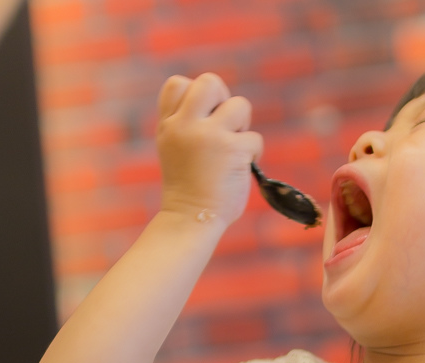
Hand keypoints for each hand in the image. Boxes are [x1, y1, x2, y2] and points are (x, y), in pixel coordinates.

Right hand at [156, 73, 262, 225]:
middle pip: (211, 82)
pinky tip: (242, 168)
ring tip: (232, 148)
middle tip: (224, 125)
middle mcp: (185, 125)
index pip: (177, 84)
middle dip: (225, 99)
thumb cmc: (187, 185)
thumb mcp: (174, 147)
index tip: (202, 119)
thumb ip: (187, 122)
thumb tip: (220, 104)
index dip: (196, 95)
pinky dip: (254, 153)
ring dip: (243, 126)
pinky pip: (255, 138)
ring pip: (241, 105)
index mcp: (169, 124)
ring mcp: (209, 136)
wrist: (191, 218)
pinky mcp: (233, 149)